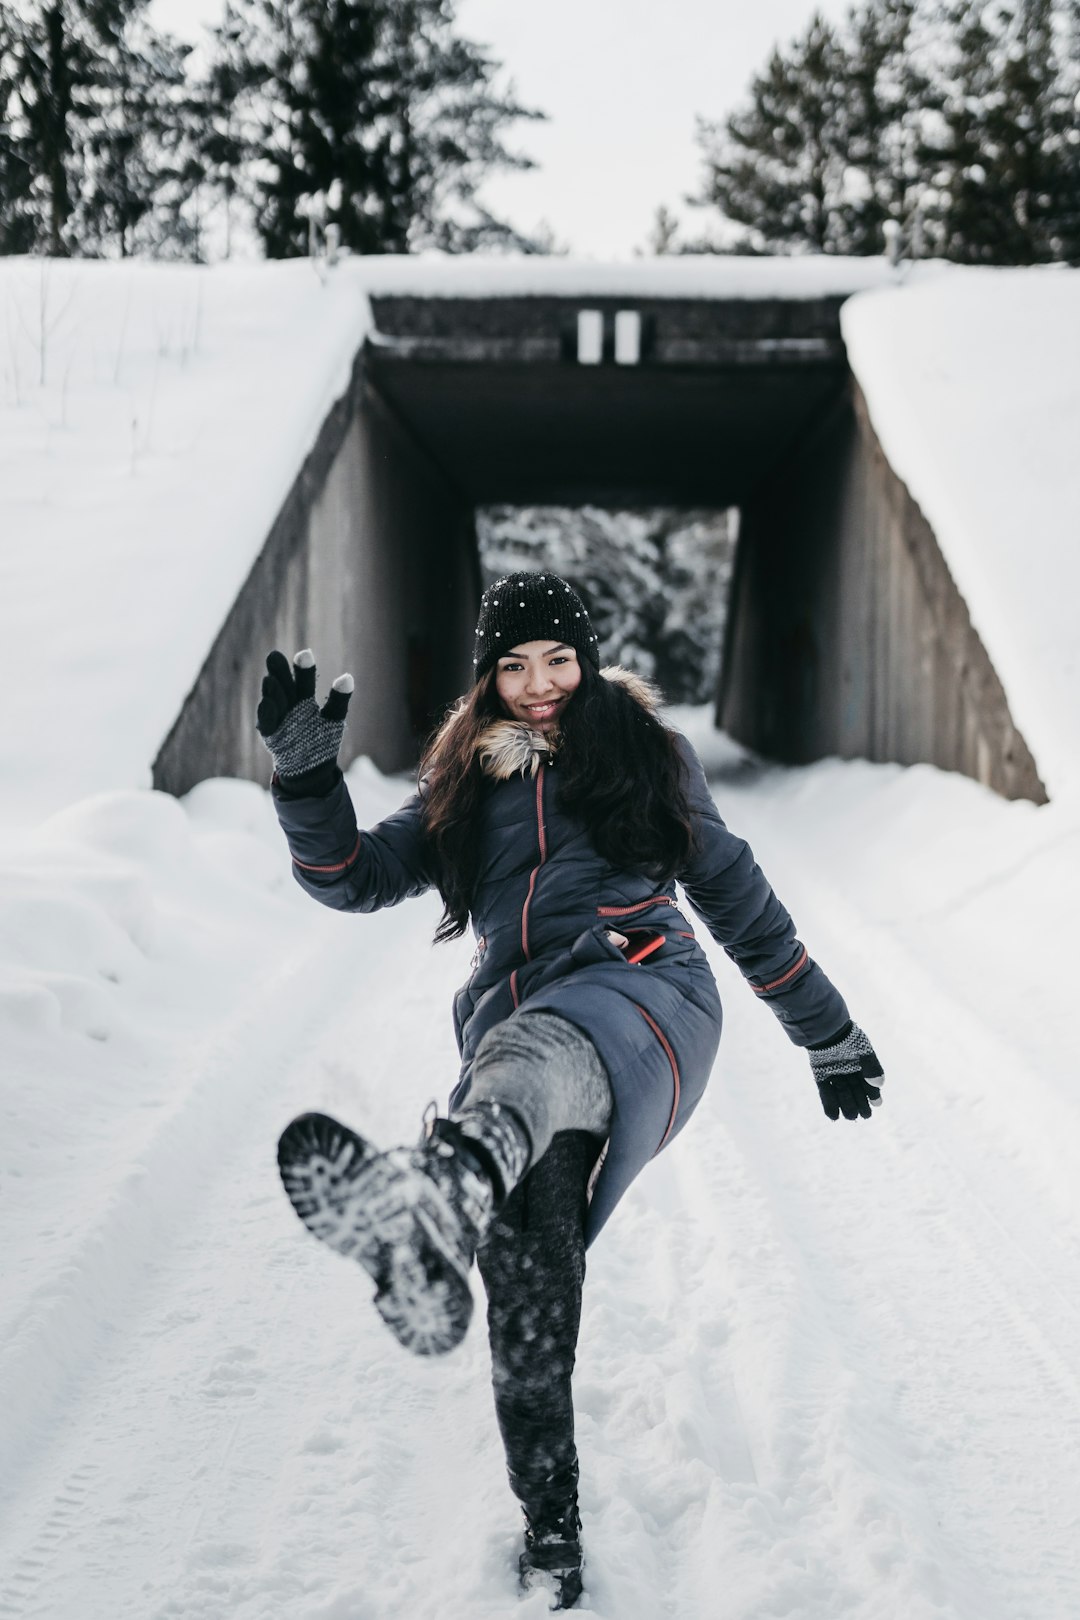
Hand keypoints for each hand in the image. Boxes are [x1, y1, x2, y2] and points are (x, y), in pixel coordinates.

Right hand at [257, 648, 352, 780]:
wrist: (310, 771)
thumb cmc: (322, 742)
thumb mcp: (333, 719)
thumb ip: (339, 699)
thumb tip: (348, 677)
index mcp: (304, 699)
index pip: (303, 680)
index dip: (303, 667)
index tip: (305, 653)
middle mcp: (288, 705)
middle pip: (284, 686)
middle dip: (280, 672)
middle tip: (274, 656)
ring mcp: (278, 718)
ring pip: (274, 700)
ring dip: (272, 690)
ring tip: (271, 680)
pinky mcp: (270, 734)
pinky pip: (267, 722)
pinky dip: (267, 713)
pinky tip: (268, 702)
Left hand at [807, 1022, 883, 1120]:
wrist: (826, 1029)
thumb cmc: (848, 1038)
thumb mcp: (864, 1051)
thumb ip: (872, 1067)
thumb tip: (879, 1085)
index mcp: (861, 1065)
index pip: (868, 1084)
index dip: (872, 1095)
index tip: (876, 1103)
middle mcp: (848, 1071)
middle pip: (855, 1092)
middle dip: (860, 1104)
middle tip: (864, 1114)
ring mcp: (835, 1074)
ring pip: (842, 1094)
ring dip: (847, 1106)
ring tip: (851, 1116)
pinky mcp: (821, 1075)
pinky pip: (825, 1092)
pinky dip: (829, 1105)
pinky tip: (834, 1116)